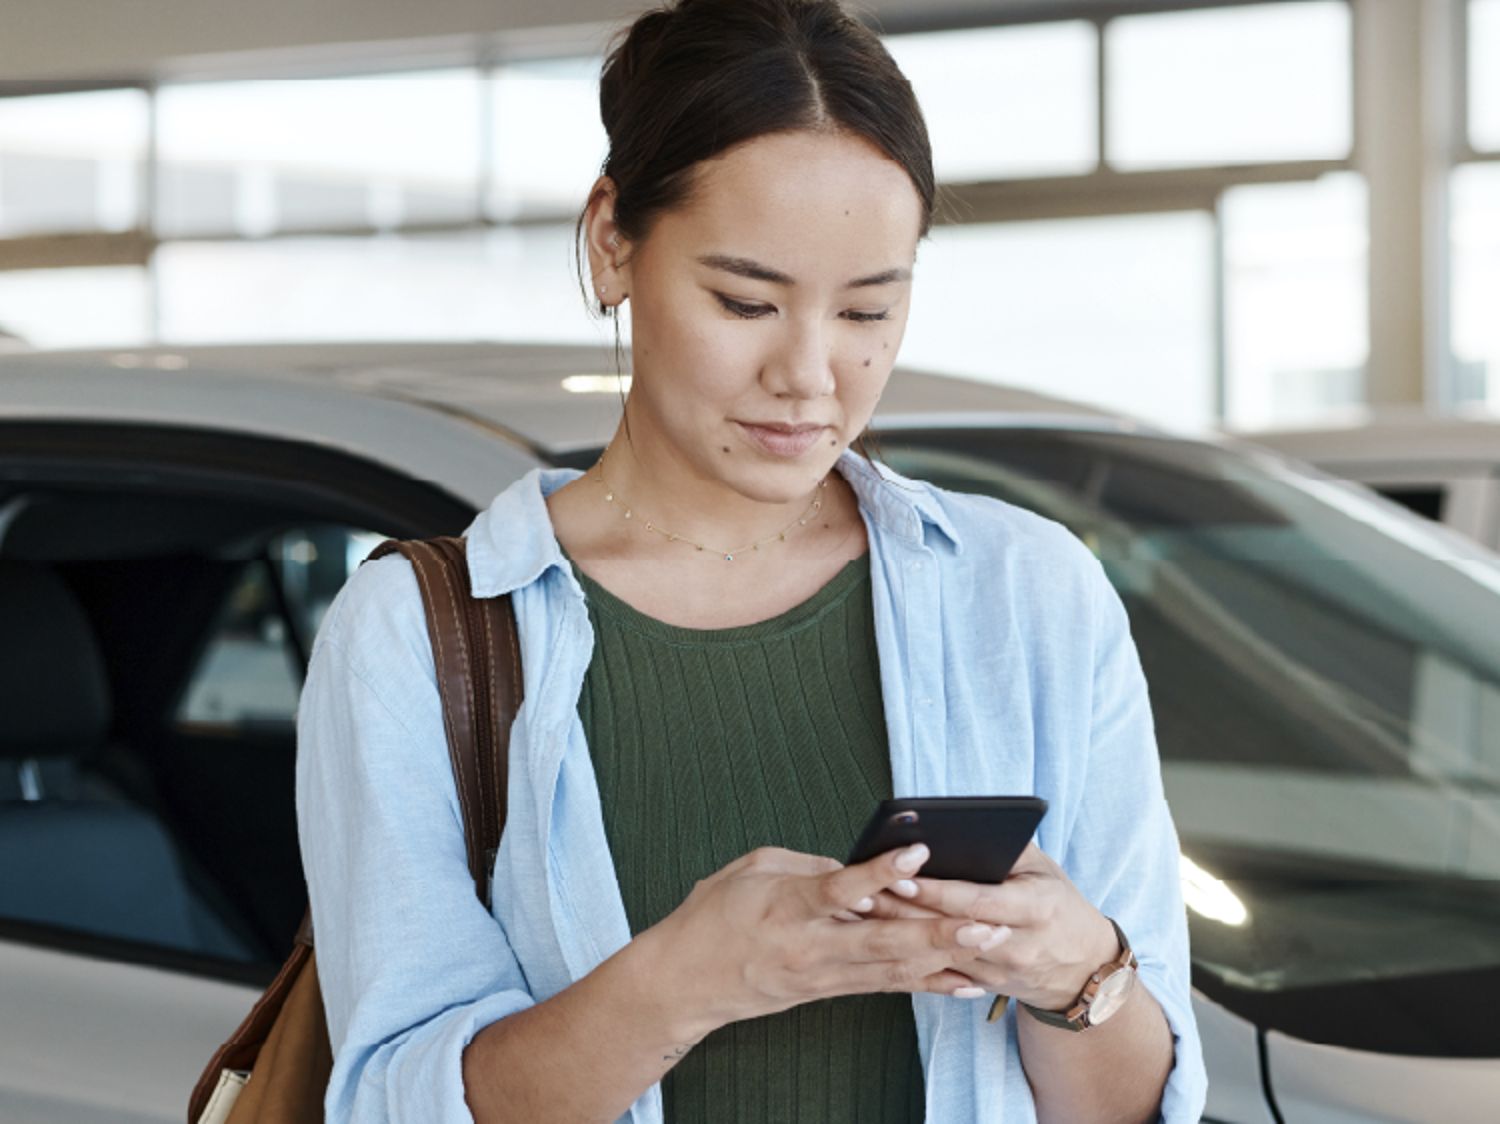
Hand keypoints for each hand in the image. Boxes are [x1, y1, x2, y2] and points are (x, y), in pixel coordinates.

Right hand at [635, 843, 1009, 1038]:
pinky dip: (928, 982)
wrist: (686, 980)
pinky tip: (965, 980)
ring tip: (993, 945)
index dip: (883, 871)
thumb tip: (858, 866)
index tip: (920, 851)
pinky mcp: (829, 990)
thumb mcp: (755, 868)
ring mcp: (824, 975)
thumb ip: (811, 864)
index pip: (843, 888)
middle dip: (941, 932)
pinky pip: (887, 985)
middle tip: (988, 922)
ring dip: (947, 958)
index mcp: (789, 906)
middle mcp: (812, 946)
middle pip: (885, 940)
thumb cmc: (715, 914)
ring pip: (895, 968)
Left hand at [858, 843, 1118, 1011]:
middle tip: (859, 892)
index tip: (898, 875)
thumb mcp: (1043, 868)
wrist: (1082, 967)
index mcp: (1035, 908)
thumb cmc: (1057, 901)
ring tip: (856, 912)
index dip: (935, 891)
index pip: (975, 900)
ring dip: (894, 934)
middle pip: (948, 929)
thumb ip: (1006, 848)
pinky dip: (904, 954)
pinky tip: (873, 938)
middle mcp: (1017, 945)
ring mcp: (999, 972)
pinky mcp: (984, 986)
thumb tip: (956, 828)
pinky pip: (939, 971)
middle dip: (900, 911)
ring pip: (937, 953)